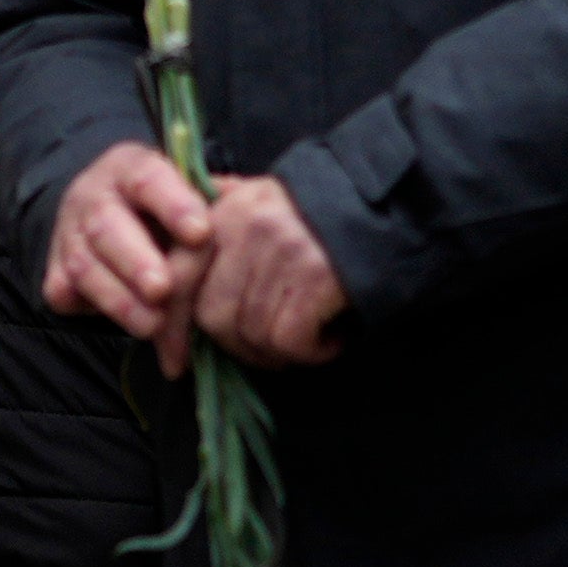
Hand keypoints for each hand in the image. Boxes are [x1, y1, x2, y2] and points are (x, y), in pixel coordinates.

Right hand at [41, 141, 216, 377]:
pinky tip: (125, 325)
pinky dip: (91, 309)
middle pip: (108, 226)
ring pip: (84, 265)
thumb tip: (246, 237)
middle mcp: (92, 195)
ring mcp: (67, 232)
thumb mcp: (184, 197)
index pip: (150, 178)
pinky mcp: (54, 271)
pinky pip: (64, 292)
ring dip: (119, 299)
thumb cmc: (163, 211)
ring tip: (153, 326)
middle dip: (136, 261)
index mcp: (130, 167)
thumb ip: (207, 213)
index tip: (201, 233)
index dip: (174, 205)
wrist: (101, 212)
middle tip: (162, 290)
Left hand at [190, 174, 348, 369]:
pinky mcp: (315, 275)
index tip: (176, 364)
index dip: (172, 328)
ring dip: (278, 352)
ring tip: (307, 337)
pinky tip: (329, 338)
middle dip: (237, 346)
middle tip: (269, 348)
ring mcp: (281, 249)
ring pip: (252, 333)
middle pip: (213, 316)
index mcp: (225, 209)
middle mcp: (246, 225)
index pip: (178, 276)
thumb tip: (171, 259)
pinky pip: (289, 340)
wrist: (395, 208)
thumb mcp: (264, 202)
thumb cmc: (323, 217)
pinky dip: (310, 352)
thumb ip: (220, 220)